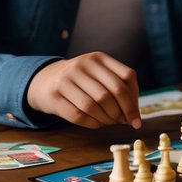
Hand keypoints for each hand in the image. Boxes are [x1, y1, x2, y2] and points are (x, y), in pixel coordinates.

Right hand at [26, 52, 140, 128]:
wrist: (45, 80)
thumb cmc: (81, 81)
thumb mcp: (100, 76)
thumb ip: (119, 90)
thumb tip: (133, 118)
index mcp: (99, 58)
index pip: (127, 76)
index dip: (133, 101)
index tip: (136, 119)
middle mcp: (82, 65)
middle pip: (111, 93)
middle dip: (122, 112)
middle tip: (123, 123)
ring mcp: (66, 79)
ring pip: (94, 105)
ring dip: (107, 120)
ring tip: (109, 122)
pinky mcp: (54, 96)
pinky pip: (78, 116)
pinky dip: (92, 123)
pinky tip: (97, 123)